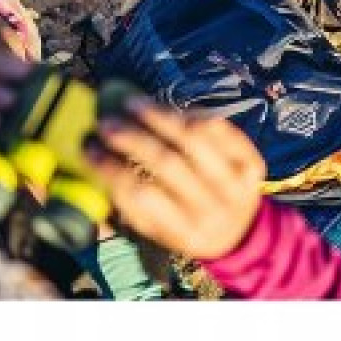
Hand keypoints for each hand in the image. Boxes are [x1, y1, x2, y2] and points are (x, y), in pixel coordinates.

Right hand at [84, 97, 266, 260]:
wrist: (242, 236)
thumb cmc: (186, 228)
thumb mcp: (157, 232)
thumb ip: (126, 206)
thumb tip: (88, 172)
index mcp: (184, 233)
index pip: (141, 196)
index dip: (110, 169)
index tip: (89, 148)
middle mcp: (213, 210)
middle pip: (167, 164)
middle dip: (131, 138)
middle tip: (106, 122)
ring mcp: (237, 185)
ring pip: (195, 140)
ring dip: (160, 117)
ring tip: (134, 104)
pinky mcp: (252, 164)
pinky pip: (221, 129)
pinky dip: (193, 115)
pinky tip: (171, 111)